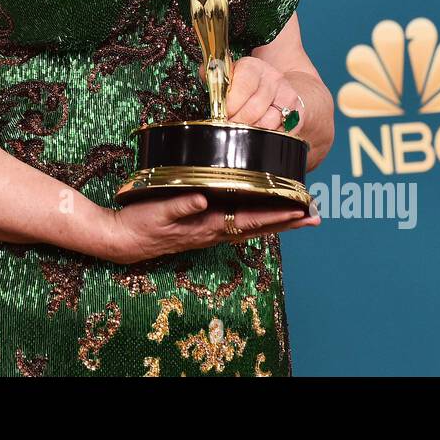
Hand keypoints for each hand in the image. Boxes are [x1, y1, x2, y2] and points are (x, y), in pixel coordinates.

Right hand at [101, 192, 319, 264]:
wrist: (123, 241)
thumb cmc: (140, 225)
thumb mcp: (157, 212)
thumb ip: (181, 206)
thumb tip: (203, 199)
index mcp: (209, 226)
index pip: (250, 220)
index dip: (276, 214)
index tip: (299, 209)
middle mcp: (215, 232)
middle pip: (259, 227)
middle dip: (288, 222)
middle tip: (315, 216)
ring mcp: (210, 232)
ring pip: (252, 226)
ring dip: (277, 221)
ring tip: (300, 215)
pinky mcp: (203, 228)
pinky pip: (238, 224)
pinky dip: (257, 218)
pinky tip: (264, 215)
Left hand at [203, 55, 301, 130]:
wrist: (276, 87)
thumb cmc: (246, 83)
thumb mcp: (230, 74)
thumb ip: (215, 75)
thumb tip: (203, 73)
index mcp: (253, 67)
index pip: (243, 86)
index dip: (230, 104)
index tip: (220, 114)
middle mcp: (273, 80)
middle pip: (254, 109)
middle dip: (236, 123)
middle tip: (227, 128)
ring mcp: (287, 97)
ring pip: (267, 123)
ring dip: (250, 133)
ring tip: (239, 134)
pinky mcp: (297, 114)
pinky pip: (280, 133)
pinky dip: (266, 138)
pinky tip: (256, 136)